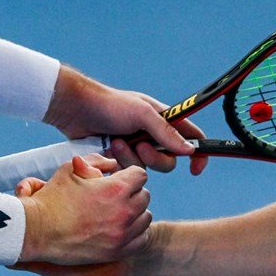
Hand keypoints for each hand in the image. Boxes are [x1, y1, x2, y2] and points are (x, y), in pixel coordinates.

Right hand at [10, 172, 158, 275]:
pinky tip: (121, 229)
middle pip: (145, 196)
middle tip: (116, 195)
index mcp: (115, 189)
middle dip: (132, 192)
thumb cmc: (51, 198)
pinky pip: (141, 239)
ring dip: (135, 213)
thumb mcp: (70, 170)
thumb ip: (95, 162)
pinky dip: (135, 233)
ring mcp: (121, 234)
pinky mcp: (117, 251)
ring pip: (145, 218)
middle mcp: (123, 211)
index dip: (128, 174)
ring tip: (119, 212)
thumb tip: (112, 162)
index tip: (118, 179)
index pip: (140, 175)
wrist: (37, 231)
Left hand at [46, 70, 207, 175]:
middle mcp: (153, 134)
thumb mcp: (142, 114)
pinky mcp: (120, 156)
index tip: (195, 168)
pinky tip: (109, 150)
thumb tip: (190, 150)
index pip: (191, 136)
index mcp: (164, 119)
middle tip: (139, 146)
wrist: (76, 110)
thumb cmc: (110, 105)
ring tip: (116, 143)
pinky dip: (120, 162)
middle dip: (155, 157)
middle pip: (169, 159)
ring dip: (132, 158)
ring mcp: (136, 146)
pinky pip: (129, 170)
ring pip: (148, 167)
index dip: (198, 152)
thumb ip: (166, 132)